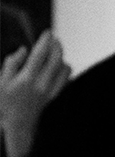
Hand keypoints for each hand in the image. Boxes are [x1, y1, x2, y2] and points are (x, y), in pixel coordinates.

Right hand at [0, 30, 71, 156]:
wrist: (17, 125)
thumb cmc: (5, 102)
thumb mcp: (1, 82)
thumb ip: (11, 63)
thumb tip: (23, 49)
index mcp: (25, 79)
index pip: (40, 54)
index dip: (45, 40)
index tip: (48, 32)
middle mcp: (41, 84)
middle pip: (56, 58)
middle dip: (57, 45)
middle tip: (54, 39)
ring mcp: (51, 90)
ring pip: (64, 67)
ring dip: (61, 56)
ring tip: (54, 52)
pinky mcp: (56, 95)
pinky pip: (66, 77)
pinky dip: (64, 68)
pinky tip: (57, 65)